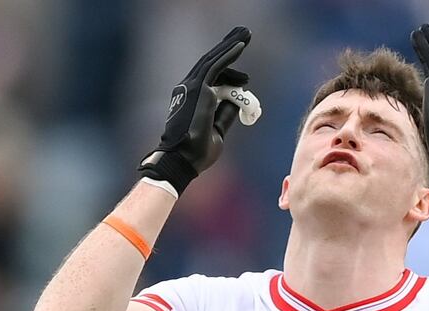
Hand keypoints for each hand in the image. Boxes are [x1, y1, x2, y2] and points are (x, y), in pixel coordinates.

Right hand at [139, 26, 251, 195]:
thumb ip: (225, 115)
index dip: (230, 78)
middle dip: (228, 48)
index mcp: (191, 99)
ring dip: (230, 45)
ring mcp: (192, 86)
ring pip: (214, 60)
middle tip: (243, 36)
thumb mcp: (217, 131)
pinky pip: (216, 65)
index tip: (245, 81)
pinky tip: (240, 44)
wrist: (183, 159)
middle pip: (212, 63)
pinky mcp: (199, 88)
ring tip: (245, 33)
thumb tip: (237, 104)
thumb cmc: (197, 152)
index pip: (212, 80)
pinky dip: (228, 54)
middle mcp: (188, 88)